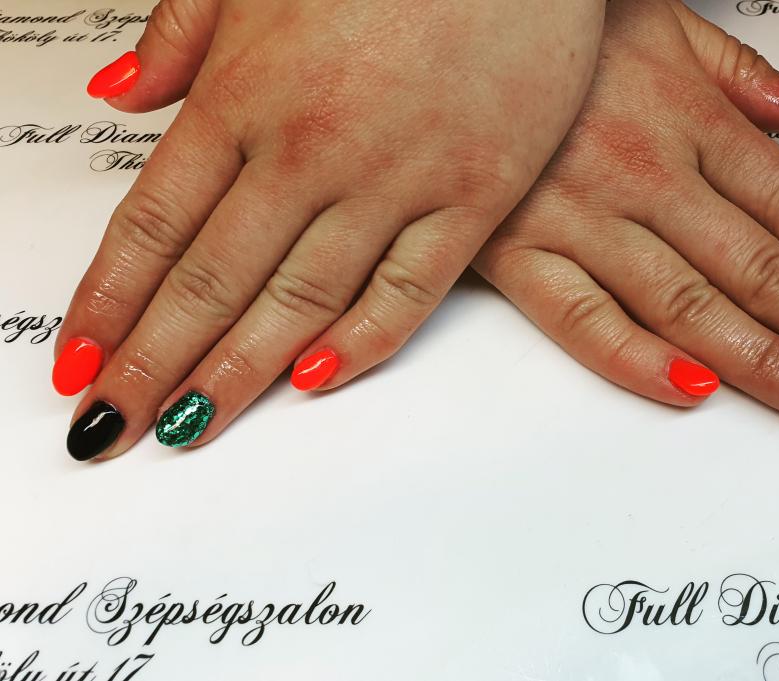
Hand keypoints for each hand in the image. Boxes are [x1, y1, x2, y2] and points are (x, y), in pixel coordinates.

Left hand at [54, 0, 605, 459]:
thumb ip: (181, 36)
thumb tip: (119, 96)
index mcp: (246, 93)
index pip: (154, 225)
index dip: (109, 304)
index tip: (81, 362)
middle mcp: (311, 148)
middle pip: (213, 281)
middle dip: (153, 365)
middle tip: (114, 427)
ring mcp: (396, 180)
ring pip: (301, 300)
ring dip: (236, 373)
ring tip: (191, 429)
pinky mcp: (473, 198)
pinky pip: (411, 289)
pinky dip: (363, 340)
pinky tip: (317, 378)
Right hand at [473, 0, 778, 429]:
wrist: (443, 28)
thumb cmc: (553, 32)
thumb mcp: (661, 22)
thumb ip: (743, 74)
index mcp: (689, 120)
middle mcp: (647, 174)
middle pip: (764, 269)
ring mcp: (582, 216)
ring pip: (690, 304)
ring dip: (768, 363)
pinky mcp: (516, 252)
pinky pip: (581, 317)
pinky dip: (636, 358)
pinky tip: (692, 390)